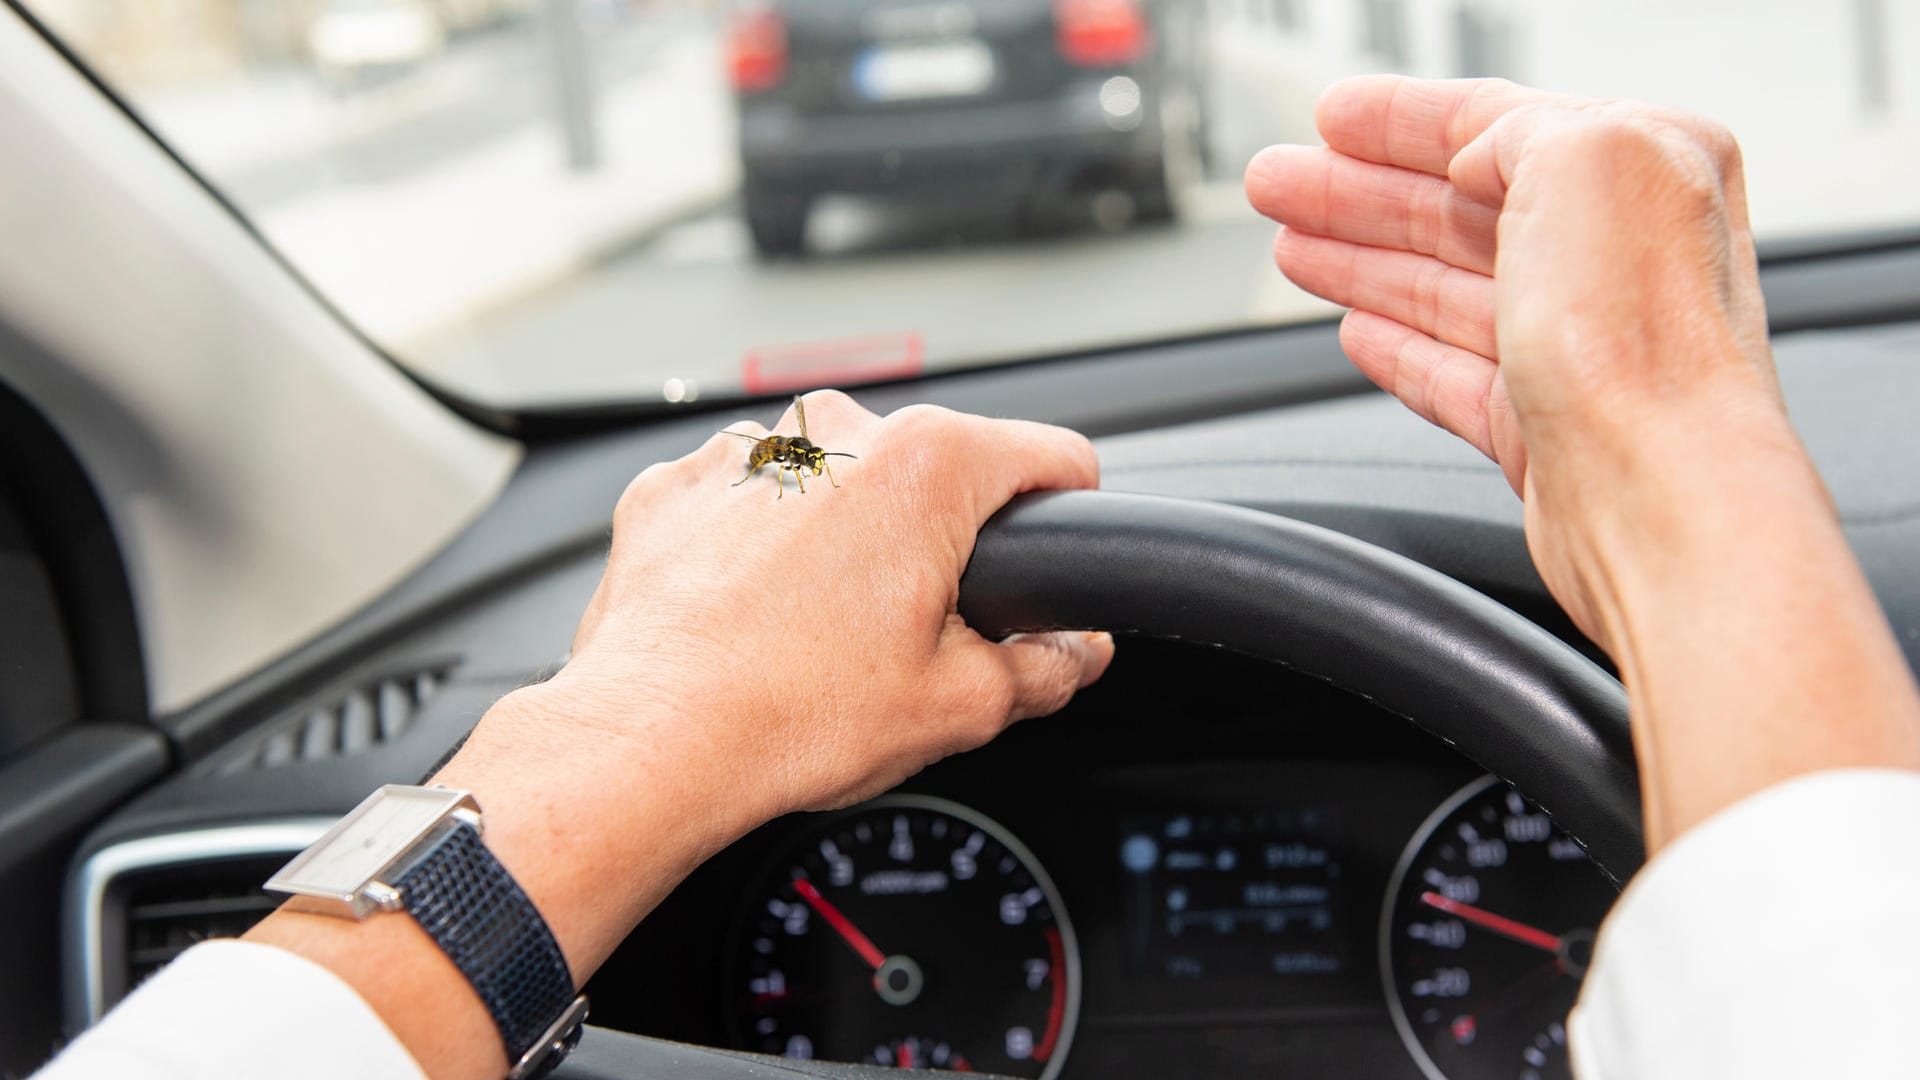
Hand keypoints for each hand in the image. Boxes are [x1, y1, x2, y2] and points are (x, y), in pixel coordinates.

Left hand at [250, 393, 1113, 1079]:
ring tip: (821, 634)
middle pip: (934, 472)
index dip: (1070, 516)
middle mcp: (836, 430)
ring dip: (844, 539)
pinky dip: (761, 546)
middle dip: (940, 541)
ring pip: (836, 483)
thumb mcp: (960, 706)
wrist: (648, 741)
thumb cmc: (788, 714)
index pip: (1052, 458)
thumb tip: (1074, 650)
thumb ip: (1047, 666)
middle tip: (917, 631)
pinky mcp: (677, 484)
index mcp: (926, 465)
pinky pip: (750, 500)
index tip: (1055, 553)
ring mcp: (748, 451)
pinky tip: (753, 618)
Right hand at [1243, 77, 1919, 852]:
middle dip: (1357, 192)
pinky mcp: (1547, 427)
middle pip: (1458, 209)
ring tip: (1292, 249)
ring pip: (1446, 288)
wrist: (1656, 497)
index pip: (1497, 123)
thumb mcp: (1578, 157)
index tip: (1331, 118)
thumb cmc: (1644, 339)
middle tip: (1280, 182)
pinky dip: (1400, 348)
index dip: (1402, 119)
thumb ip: (1513, 130)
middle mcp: (1621, 254)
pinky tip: (1356, 333)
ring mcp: (1581, 344)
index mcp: (1644, 168)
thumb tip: (1473, 157)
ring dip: (1361, 262)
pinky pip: (1456, 373)